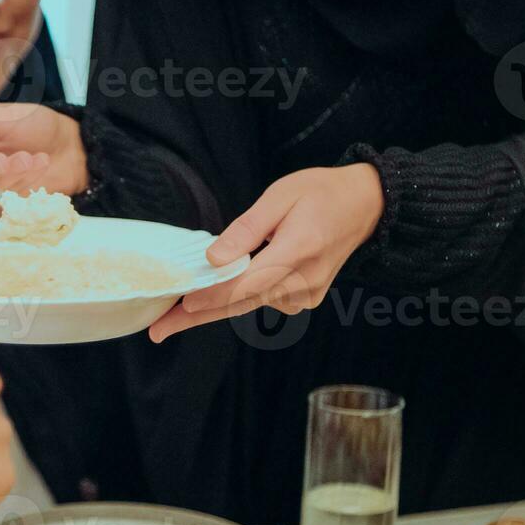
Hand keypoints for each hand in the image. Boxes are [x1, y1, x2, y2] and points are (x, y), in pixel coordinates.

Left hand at [149, 165, 384, 342]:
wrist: (366, 206)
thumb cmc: (320, 193)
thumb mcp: (280, 196)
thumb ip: (246, 229)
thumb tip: (213, 259)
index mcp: (298, 250)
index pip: (245, 283)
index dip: (210, 295)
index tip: (179, 307)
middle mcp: (303, 281)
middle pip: (240, 303)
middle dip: (196, 317)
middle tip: (158, 330)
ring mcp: (306, 295)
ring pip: (249, 305)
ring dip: (213, 307)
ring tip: (174, 315)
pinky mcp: (305, 299)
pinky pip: (263, 301)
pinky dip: (238, 297)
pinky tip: (223, 287)